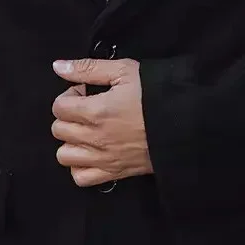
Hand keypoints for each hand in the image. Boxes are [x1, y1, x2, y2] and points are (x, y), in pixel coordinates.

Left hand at [51, 57, 152, 186]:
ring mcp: (104, 159)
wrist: (186, 123)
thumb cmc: (157, 94)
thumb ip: (88, 68)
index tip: (86, 93)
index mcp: (96, 111)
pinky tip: (91, 153)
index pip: (59, 107)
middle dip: (69, 116)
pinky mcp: (114, 173)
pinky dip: (80, 166)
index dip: (69, 96)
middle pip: (59, 130)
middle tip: (88, 109)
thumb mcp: (125, 71)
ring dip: (72, 142)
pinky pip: (80, 178)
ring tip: (88, 132)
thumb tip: (58, 67)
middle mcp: (95, 138)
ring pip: (64, 155)